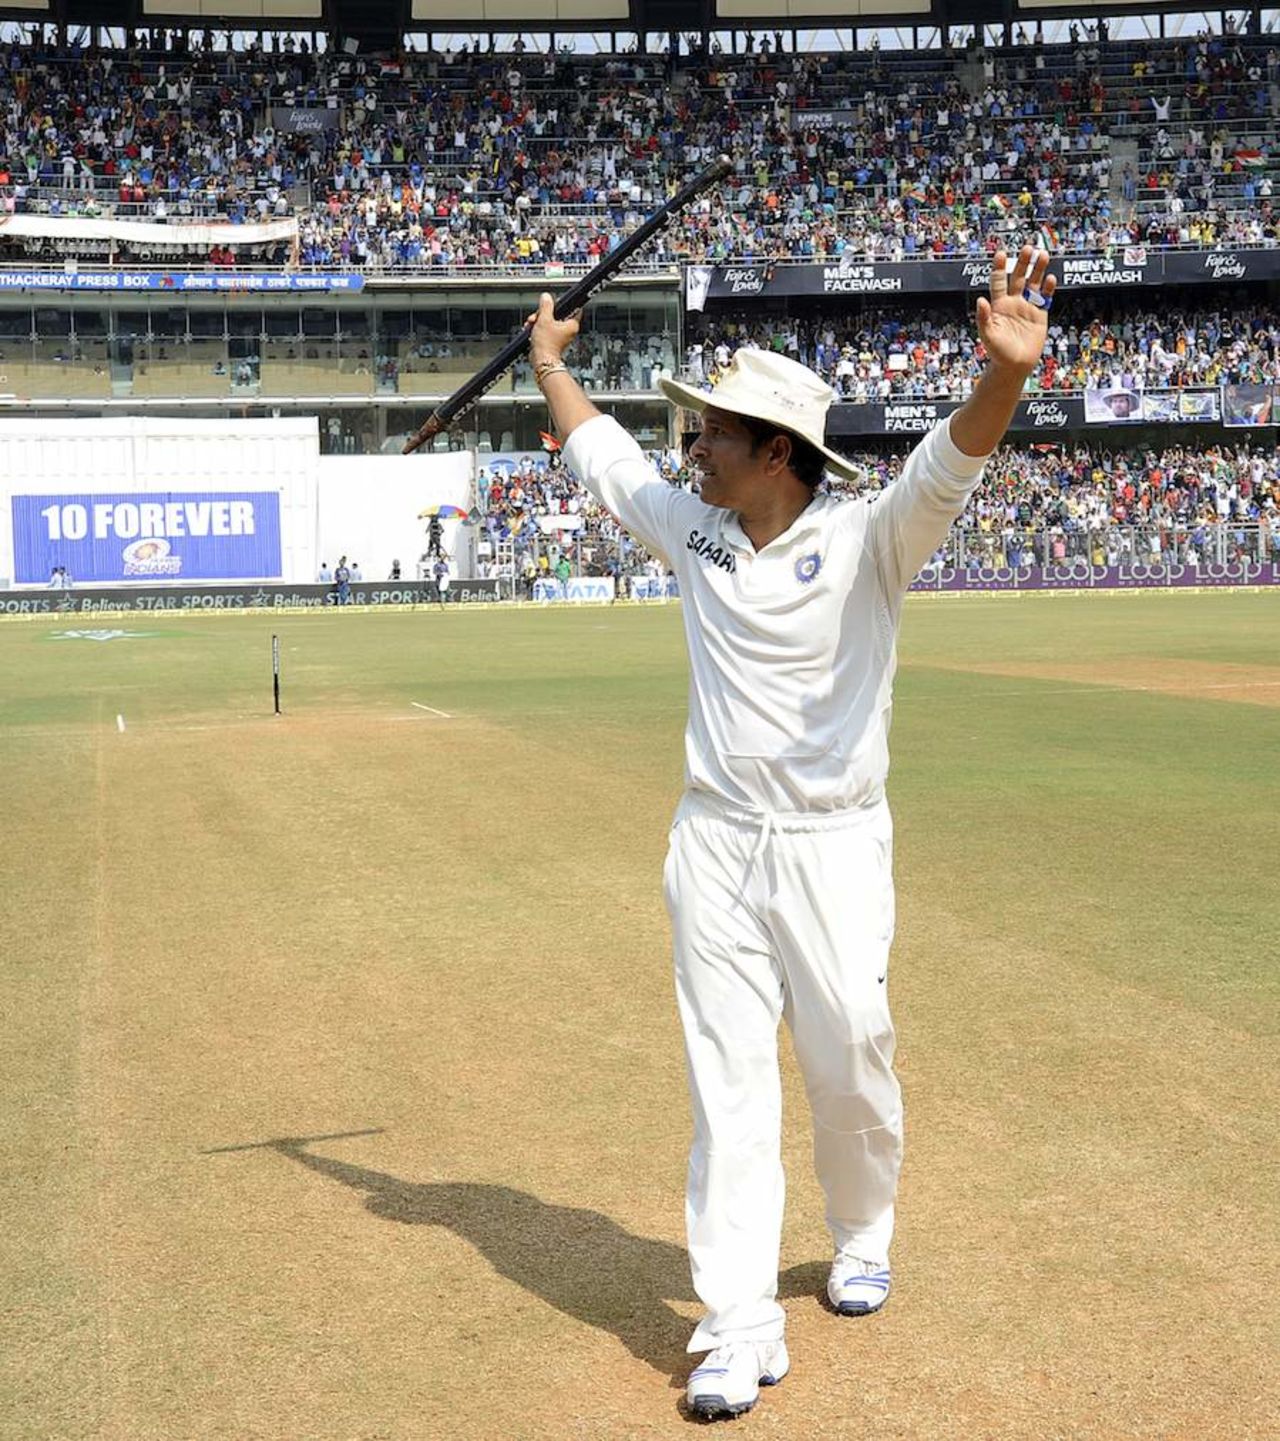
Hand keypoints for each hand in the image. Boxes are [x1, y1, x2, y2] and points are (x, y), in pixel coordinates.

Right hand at [526, 292, 580, 369]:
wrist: (541, 361)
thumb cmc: (546, 344)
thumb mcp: (544, 320)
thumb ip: (546, 306)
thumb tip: (546, 297)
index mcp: (571, 324)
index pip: (572, 308)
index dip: (562, 303)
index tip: (554, 302)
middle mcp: (568, 330)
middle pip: (556, 314)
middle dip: (543, 314)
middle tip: (537, 316)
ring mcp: (559, 336)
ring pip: (549, 321)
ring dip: (538, 321)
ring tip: (532, 324)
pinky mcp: (552, 340)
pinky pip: (545, 329)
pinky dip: (538, 328)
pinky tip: (531, 329)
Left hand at [976, 245, 1057, 374]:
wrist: (1014, 366)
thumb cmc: (998, 353)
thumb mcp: (988, 335)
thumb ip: (984, 318)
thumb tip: (980, 300)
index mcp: (998, 305)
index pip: (998, 281)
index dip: (999, 267)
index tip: (1001, 253)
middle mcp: (1013, 303)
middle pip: (1018, 277)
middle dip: (1022, 263)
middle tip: (1028, 248)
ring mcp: (1027, 308)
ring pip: (1033, 283)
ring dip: (1037, 270)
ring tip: (1042, 254)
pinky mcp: (1040, 315)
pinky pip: (1045, 298)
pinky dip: (1048, 288)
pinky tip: (1050, 278)